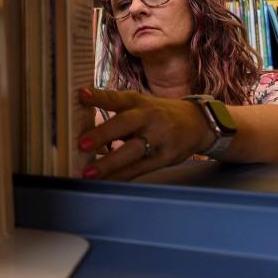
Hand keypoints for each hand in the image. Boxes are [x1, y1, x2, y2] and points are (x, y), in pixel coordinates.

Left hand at [77, 88, 214, 180]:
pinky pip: (140, 169)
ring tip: (89, 173)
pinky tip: (106, 181)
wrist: (197, 123)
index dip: (99, 97)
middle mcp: (149, 118)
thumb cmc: (158, 114)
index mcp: (138, 103)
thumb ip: (114, 107)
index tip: (82, 95)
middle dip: (103, 134)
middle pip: (125, 124)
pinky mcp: (165, 157)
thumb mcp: (139, 104)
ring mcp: (159, 138)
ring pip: (133, 151)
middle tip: (83, 144)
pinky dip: (122, 176)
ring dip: (110, 163)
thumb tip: (81, 113)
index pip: (117, 98)